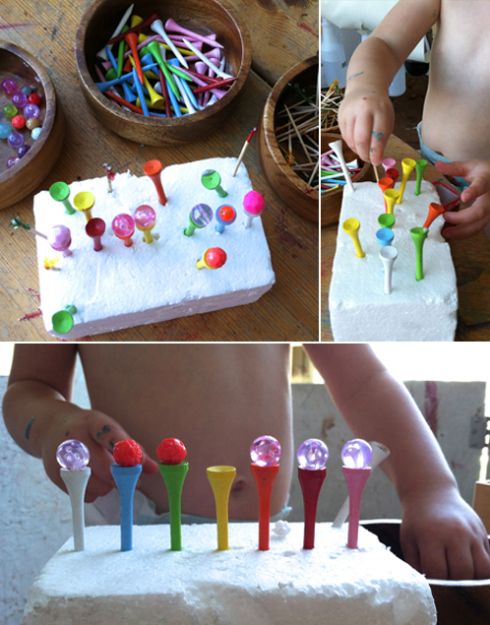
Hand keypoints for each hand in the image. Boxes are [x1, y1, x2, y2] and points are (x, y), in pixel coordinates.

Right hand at [40, 408, 158, 501]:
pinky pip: (84, 494)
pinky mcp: (56, 476)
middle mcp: (74, 439)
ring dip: (108, 486)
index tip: (140, 467)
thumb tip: (154, 469)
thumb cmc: (89, 430)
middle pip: (103, 467)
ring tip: (105, 473)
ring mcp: (62, 459)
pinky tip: (90, 477)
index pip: (111, 436)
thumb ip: (132, 448)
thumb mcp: (109, 430)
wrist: (51, 428)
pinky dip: (94, 491)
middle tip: (134, 482)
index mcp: (91, 422)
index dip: (127, 453)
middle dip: (121, 477)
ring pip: (96, 485)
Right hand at [338, 88, 393, 165]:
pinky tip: (357, 144)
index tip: (377, 161)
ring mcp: (349, 113)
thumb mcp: (387, 119)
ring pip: (351, 140)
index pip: (378, 135)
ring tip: (364, 151)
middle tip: (369, 160)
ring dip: (358, 150)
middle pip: (361, 139)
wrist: (364, 90)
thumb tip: (376, 158)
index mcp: (379, 109)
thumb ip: (383, 138)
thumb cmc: (378, 107)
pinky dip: (351, 144)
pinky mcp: (340, 117)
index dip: (376, 152)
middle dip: (365, 154)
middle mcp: (363, 109)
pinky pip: (345, 137)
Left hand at [400, 486, 489, 579]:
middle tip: (447, 582)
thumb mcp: (408, 539)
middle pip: (463, 572)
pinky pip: (489, 559)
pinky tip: (470, 569)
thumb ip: (415, 564)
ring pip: (482, 569)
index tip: (431, 583)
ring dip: (472, 579)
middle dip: (455, 584)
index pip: (438, 571)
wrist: (432, 492)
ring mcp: (472, 532)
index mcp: (431, 535)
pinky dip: (482, 570)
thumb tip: (425, 588)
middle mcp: (455, 533)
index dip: (435, 582)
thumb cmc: (417, 520)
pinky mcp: (482, 532)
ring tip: (460, 578)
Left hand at [435, 160, 489, 238]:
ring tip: (446, 233)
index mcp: (486, 181)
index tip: (464, 197)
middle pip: (479, 212)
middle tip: (444, 217)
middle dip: (460, 218)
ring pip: (479, 224)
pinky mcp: (488, 218)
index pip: (480, 187)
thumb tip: (437, 165)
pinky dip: (464, 233)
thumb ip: (455, 168)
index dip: (473, 192)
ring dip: (461, 231)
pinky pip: (477, 228)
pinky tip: (453, 234)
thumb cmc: (485, 173)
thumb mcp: (472, 166)